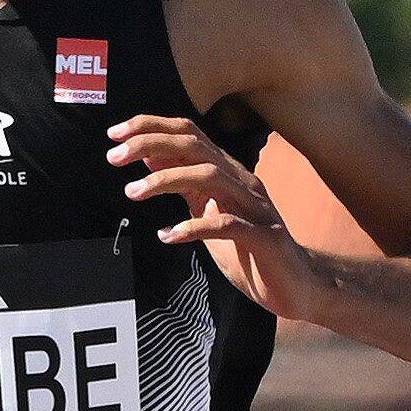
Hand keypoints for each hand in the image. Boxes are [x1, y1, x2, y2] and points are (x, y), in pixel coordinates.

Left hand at [109, 115, 315, 312]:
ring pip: (210, 176)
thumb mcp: (206, 208)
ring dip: (166, 180)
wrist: (297, 283)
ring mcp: (255, 208)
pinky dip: (195, 227)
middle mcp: (242, 182)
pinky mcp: (264, 239)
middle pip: (195, 147)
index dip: (152, 127)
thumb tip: (149, 155)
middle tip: (113, 157)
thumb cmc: (246, 247)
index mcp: (227, 173)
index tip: (114, 134)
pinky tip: (168, 235)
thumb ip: (182, 183)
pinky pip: (228, 226)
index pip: (189, 134)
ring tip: (132, 192)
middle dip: (151, 144)